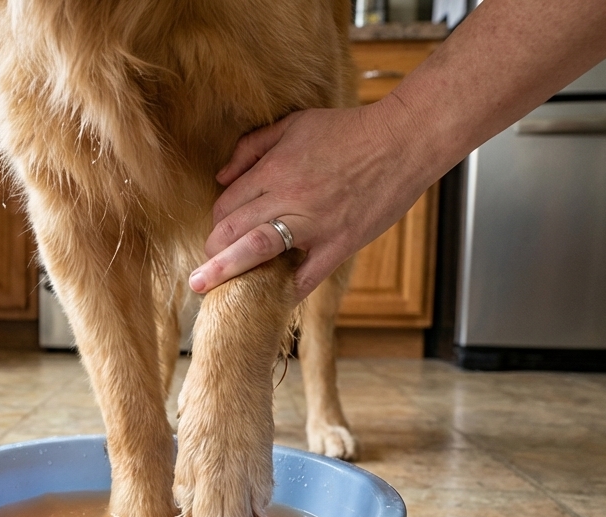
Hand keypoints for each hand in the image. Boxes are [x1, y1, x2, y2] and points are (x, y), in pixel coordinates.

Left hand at [192, 100, 434, 299]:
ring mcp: (314, 224)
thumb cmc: (348, 129)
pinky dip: (285, 293)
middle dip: (211, 252)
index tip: (217, 235)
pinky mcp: (340, 244)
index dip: (215, 223)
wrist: (402, 141)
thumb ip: (252, 147)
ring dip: (227, 272)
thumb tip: (221, 176)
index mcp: (274, 170)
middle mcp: (288, 198)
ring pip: (256, 252)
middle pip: (232, 230)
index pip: (226, 205)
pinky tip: (268, 303)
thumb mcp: (293, 124)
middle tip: (203, 270)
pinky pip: (306, 277)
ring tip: (206, 289)